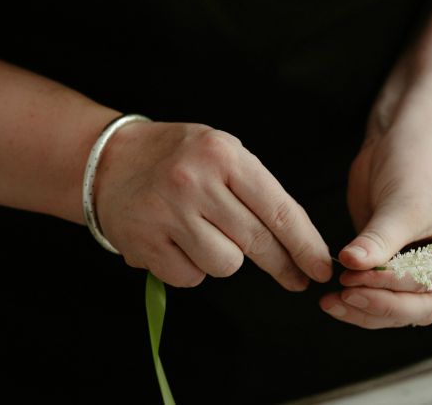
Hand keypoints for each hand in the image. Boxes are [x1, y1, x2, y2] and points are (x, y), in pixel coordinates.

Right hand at [94, 121, 331, 289]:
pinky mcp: (145, 243)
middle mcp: (196, 182)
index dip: (306, 245)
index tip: (322, 267)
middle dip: (284, 266)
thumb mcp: (220, 152)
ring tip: (204, 234)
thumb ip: (255, 189)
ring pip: (226, 264)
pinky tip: (178, 243)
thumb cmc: (176, 157)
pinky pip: (191, 276)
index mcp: (223, 155)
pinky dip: (193, 268)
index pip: (279, 209)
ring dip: (225, 258)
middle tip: (297, 279)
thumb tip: (296, 241)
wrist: (108, 160)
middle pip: (258, 242)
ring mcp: (168, 214)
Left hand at [320, 123, 431, 327]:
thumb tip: (351, 264)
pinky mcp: (394, 270)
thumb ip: (379, 238)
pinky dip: (358, 300)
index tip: (356, 275)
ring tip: (331, 302)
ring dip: (364, 309)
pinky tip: (334, 299)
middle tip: (343, 294)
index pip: (431, 283)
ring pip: (397, 310)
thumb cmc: (419, 165)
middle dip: (379, 304)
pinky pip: (379, 297)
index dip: (392, 284)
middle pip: (418, 307)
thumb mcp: (403, 203)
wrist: (403, 140)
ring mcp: (423, 275)